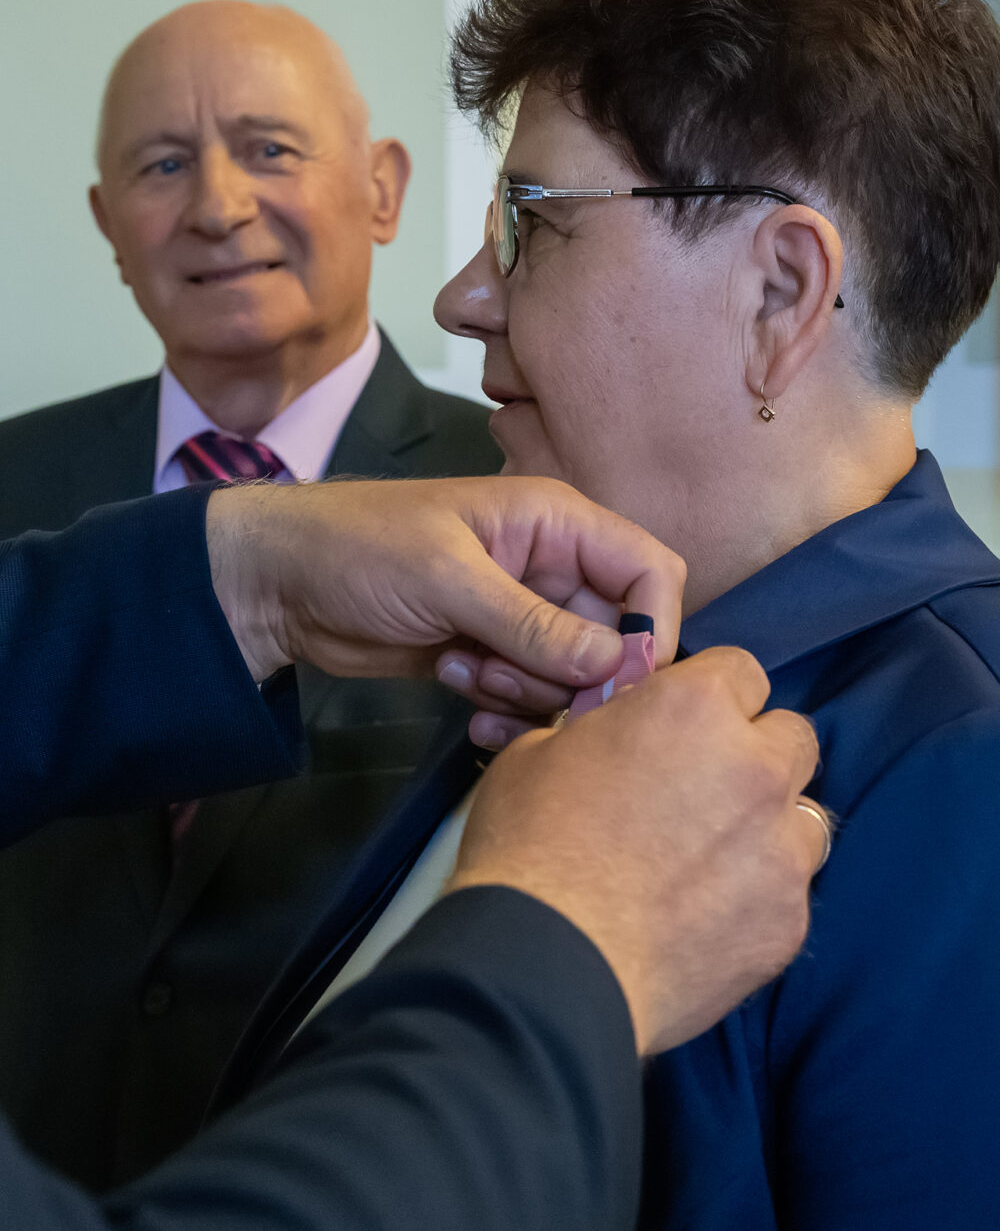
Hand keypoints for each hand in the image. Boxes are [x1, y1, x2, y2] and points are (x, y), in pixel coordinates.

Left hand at [205, 478, 684, 716]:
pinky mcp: (492, 656)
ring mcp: (522, 616)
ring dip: (529, 690)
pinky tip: (458, 689)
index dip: (648, 630)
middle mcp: (552, 568)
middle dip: (577, 675)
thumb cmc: (361, 549)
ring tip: (467, 670)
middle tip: (512, 681)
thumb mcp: (449, 579)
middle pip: (616, 638)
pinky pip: (530, 696)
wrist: (278, 584)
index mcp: (557, 523)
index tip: (615, 682)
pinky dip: (504, 708)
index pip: (650, 572)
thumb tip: (617, 666)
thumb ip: (534, 624)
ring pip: (574, 676)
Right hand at [448, 646, 825, 1055]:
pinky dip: (758, 898)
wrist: (543, 965)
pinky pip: (790, 894)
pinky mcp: (788, 923)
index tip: (686, 726)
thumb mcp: (541, 751)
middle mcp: (756, 767)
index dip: (713, 696)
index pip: (742, 672)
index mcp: (694, 707)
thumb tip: (620, 735)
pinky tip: (706, 920)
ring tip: (713, 861)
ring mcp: (782, 849)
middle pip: (793, 737)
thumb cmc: (527, 844)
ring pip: (805, 818)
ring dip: (769, 827)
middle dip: (756, 754)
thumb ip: (604, 730)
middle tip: (703, 789)